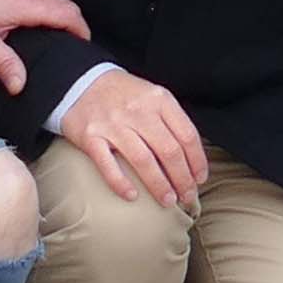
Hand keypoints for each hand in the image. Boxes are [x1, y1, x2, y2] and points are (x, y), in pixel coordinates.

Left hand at [0, 0, 88, 97]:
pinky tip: (35, 16)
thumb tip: (20, 86)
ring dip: (61, 11)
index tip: (83, 45)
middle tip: (73, 43)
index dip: (81, 30)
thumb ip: (4, 63)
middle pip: (66, 4)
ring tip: (57, 32)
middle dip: (74, 23)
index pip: (69, 15)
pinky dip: (48, 2)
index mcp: (30, 4)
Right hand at [59, 67, 211, 208]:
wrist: (82, 82)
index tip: (200, 178)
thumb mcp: (153, 96)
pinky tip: (132, 196)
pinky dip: (121, 183)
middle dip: (182, 178)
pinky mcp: (91, 137)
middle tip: (187, 196)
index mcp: (159, 100)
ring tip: (168, 201)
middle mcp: (139, 111)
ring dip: (158, 185)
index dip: (197, 160)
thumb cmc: (124, 95)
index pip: (186, 134)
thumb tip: (192, 156)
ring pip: (143, 160)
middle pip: (168, 150)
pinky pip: (108, 165)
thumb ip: (171, 120)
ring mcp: (113, 124)